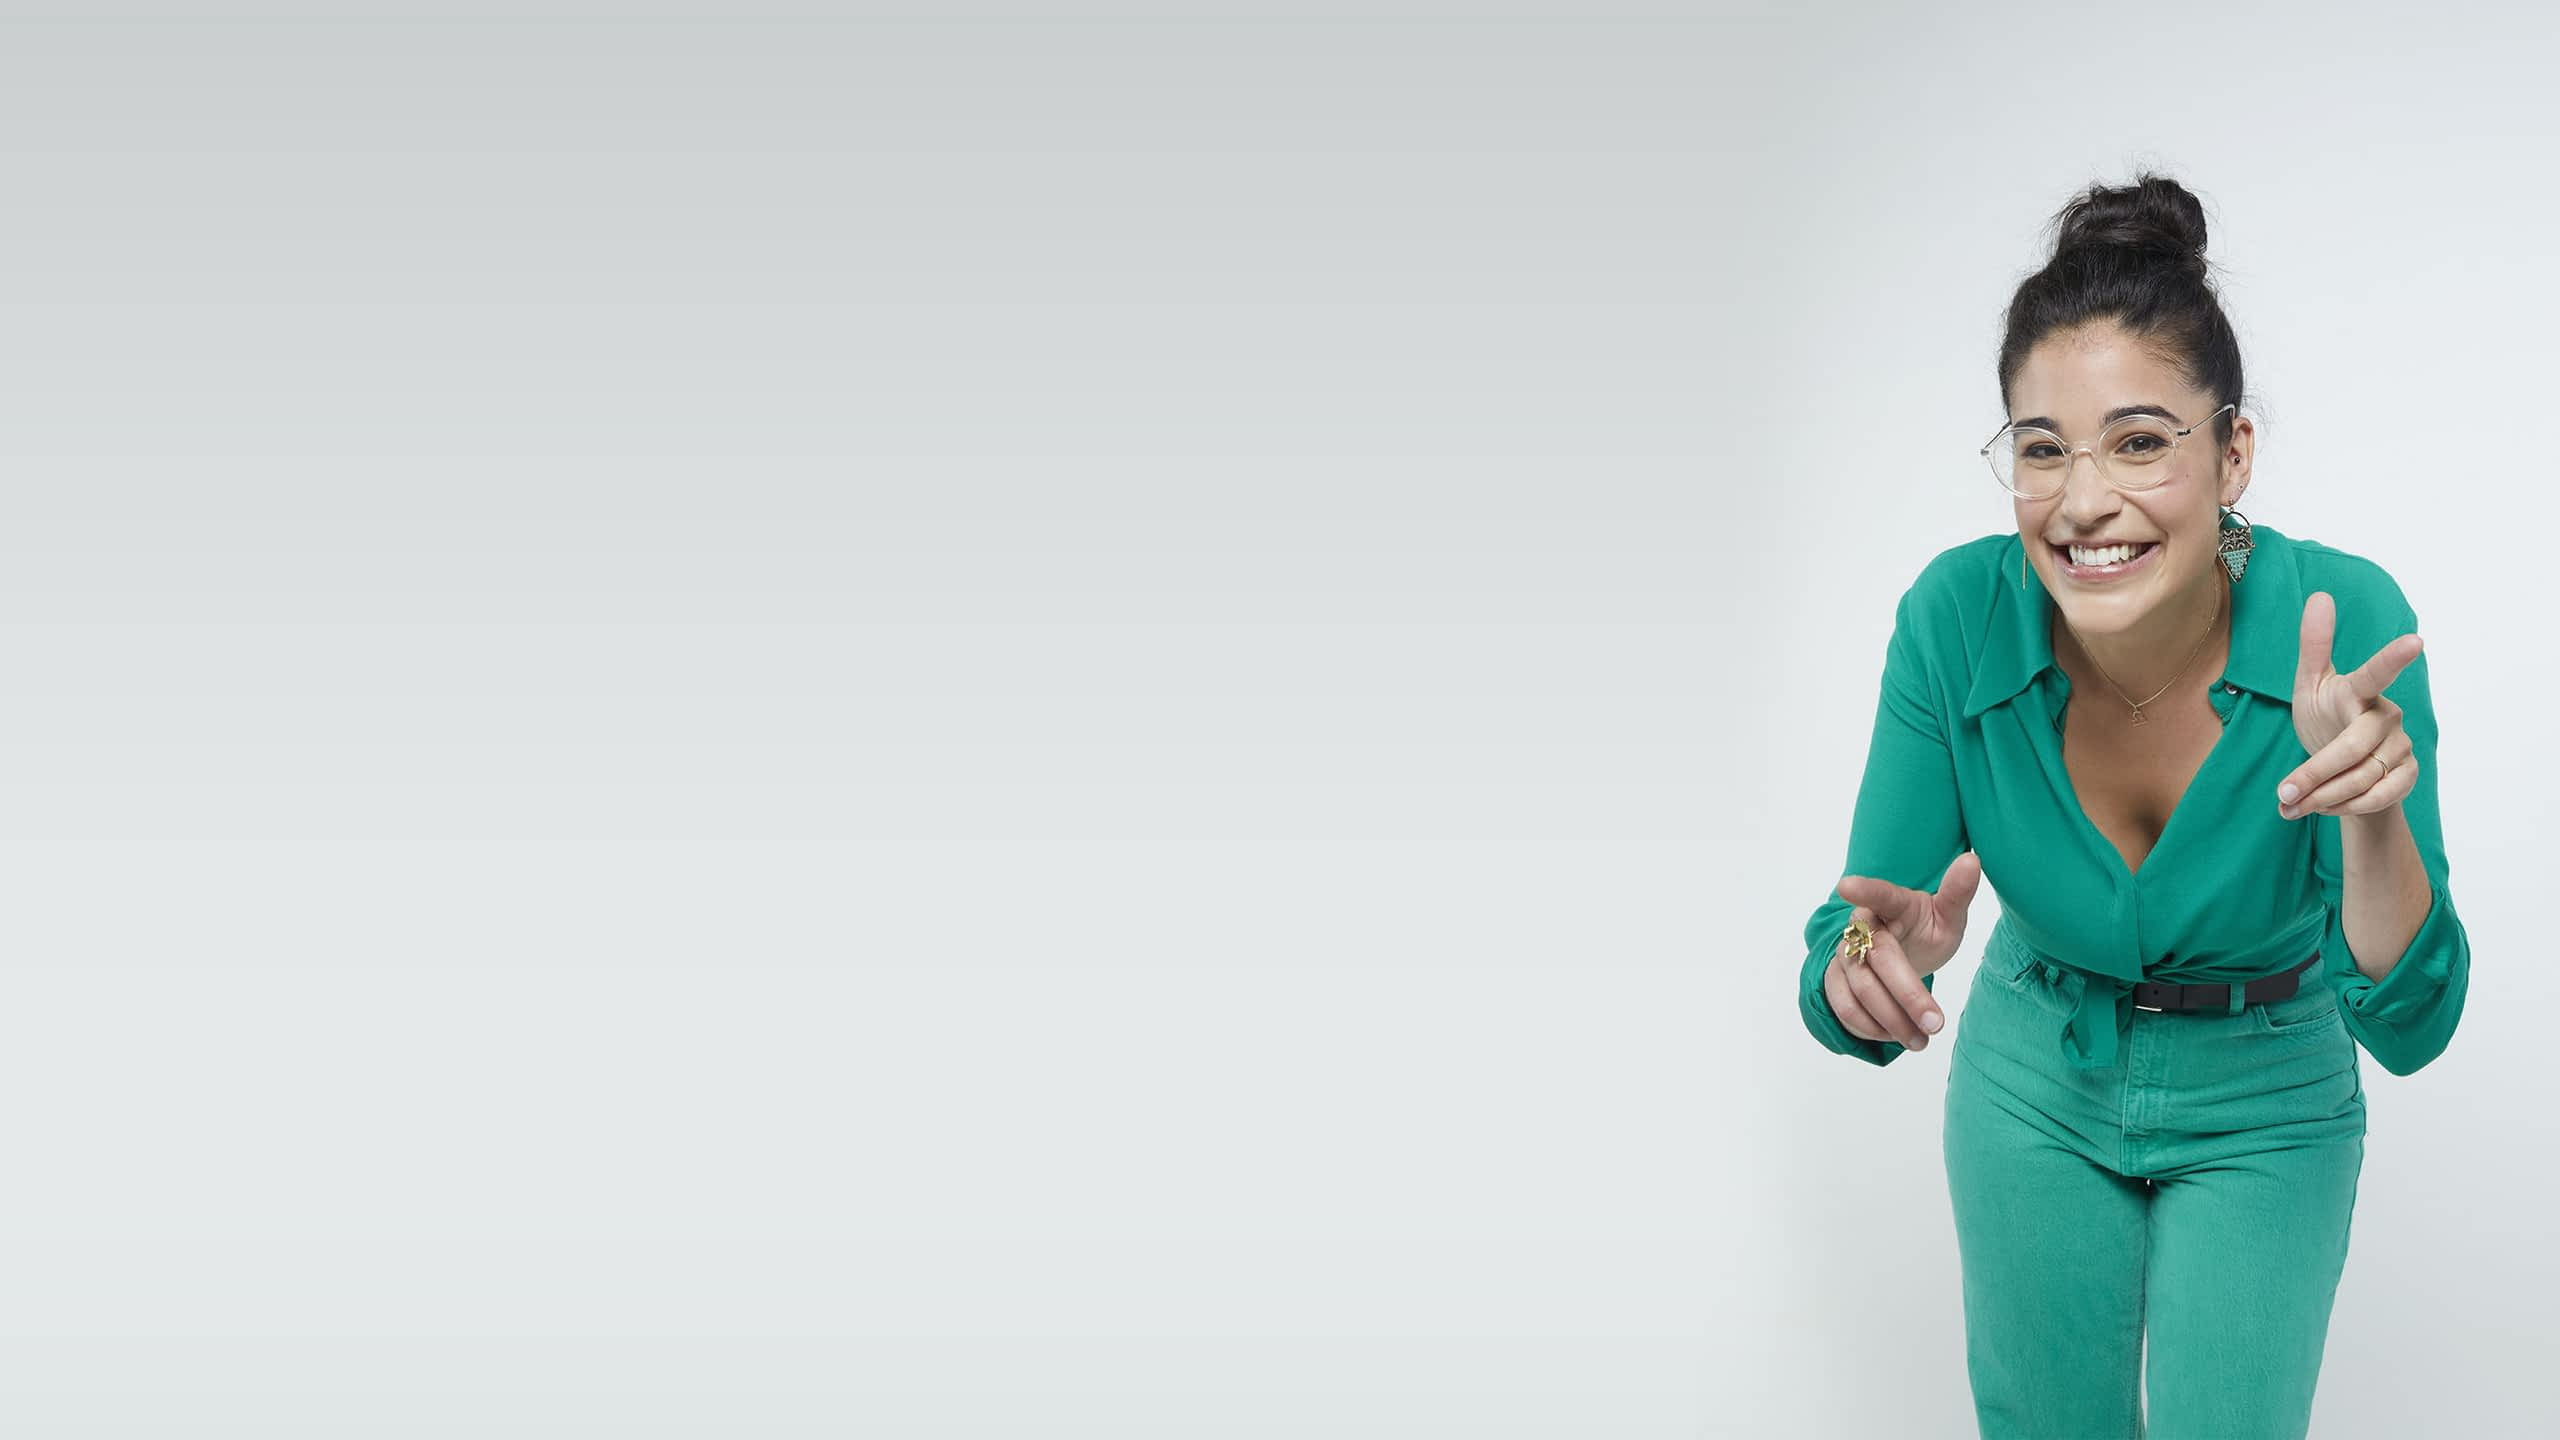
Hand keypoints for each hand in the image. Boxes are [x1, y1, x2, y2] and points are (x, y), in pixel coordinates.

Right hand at [1823, 850, 1983, 1050]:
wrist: (1900, 950)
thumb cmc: (1924, 930)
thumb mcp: (1947, 914)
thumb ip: (1957, 892)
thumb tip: (1973, 860)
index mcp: (1889, 905)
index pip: (1878, 895)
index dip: (1864, 891)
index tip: (1846, 885)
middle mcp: (1860, 928)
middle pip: (1877, 961)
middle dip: (1907, 996)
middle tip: (1937, 1024)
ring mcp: (1843, 956)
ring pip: (1858, 990)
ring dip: (1891, 1021)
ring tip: (1921, 1041)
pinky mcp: (1835, 981)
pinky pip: (1843, 1008)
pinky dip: (1869, 1028)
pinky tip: (1895, 1036)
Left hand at [2277, 591, 2421, 819]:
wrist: (2343, 765)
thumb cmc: (2326, 716)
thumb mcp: (2310, 685)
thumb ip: (2313, 646)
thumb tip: (2320, 595)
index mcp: (2359, 691)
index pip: (2374, 673)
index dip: (2393, 658)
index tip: (2416, 640)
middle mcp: (2386, 716)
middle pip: (2353, 747)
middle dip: (2315, 773)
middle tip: (2282, 792)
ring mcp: (2400, 746)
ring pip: (2363, 777)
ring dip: (2322, 796)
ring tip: (2291, 806)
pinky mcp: (2407, 775)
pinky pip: (2378, 796)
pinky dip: (2344, 807)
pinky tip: (2320, 809)